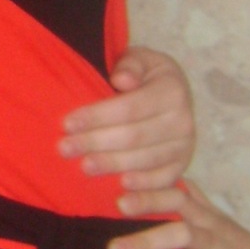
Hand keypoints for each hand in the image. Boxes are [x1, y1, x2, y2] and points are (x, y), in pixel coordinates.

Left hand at [60, 47, 195, 204]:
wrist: (174, 95)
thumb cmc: (147, 76)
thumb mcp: (141, 59)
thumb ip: (130, 64)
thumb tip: (121, 79)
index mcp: (172, 92)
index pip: (128, 108)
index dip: (96, 117)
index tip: (67, 123)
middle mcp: (183, 121)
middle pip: (133, 137)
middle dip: (95, 143)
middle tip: (65, 148)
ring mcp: (184, 147)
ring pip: (144, 160)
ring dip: (111, 165)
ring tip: (83, 167)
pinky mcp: (182, 167)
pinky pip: (162, 181)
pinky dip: (142, 187)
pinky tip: (119, 188)